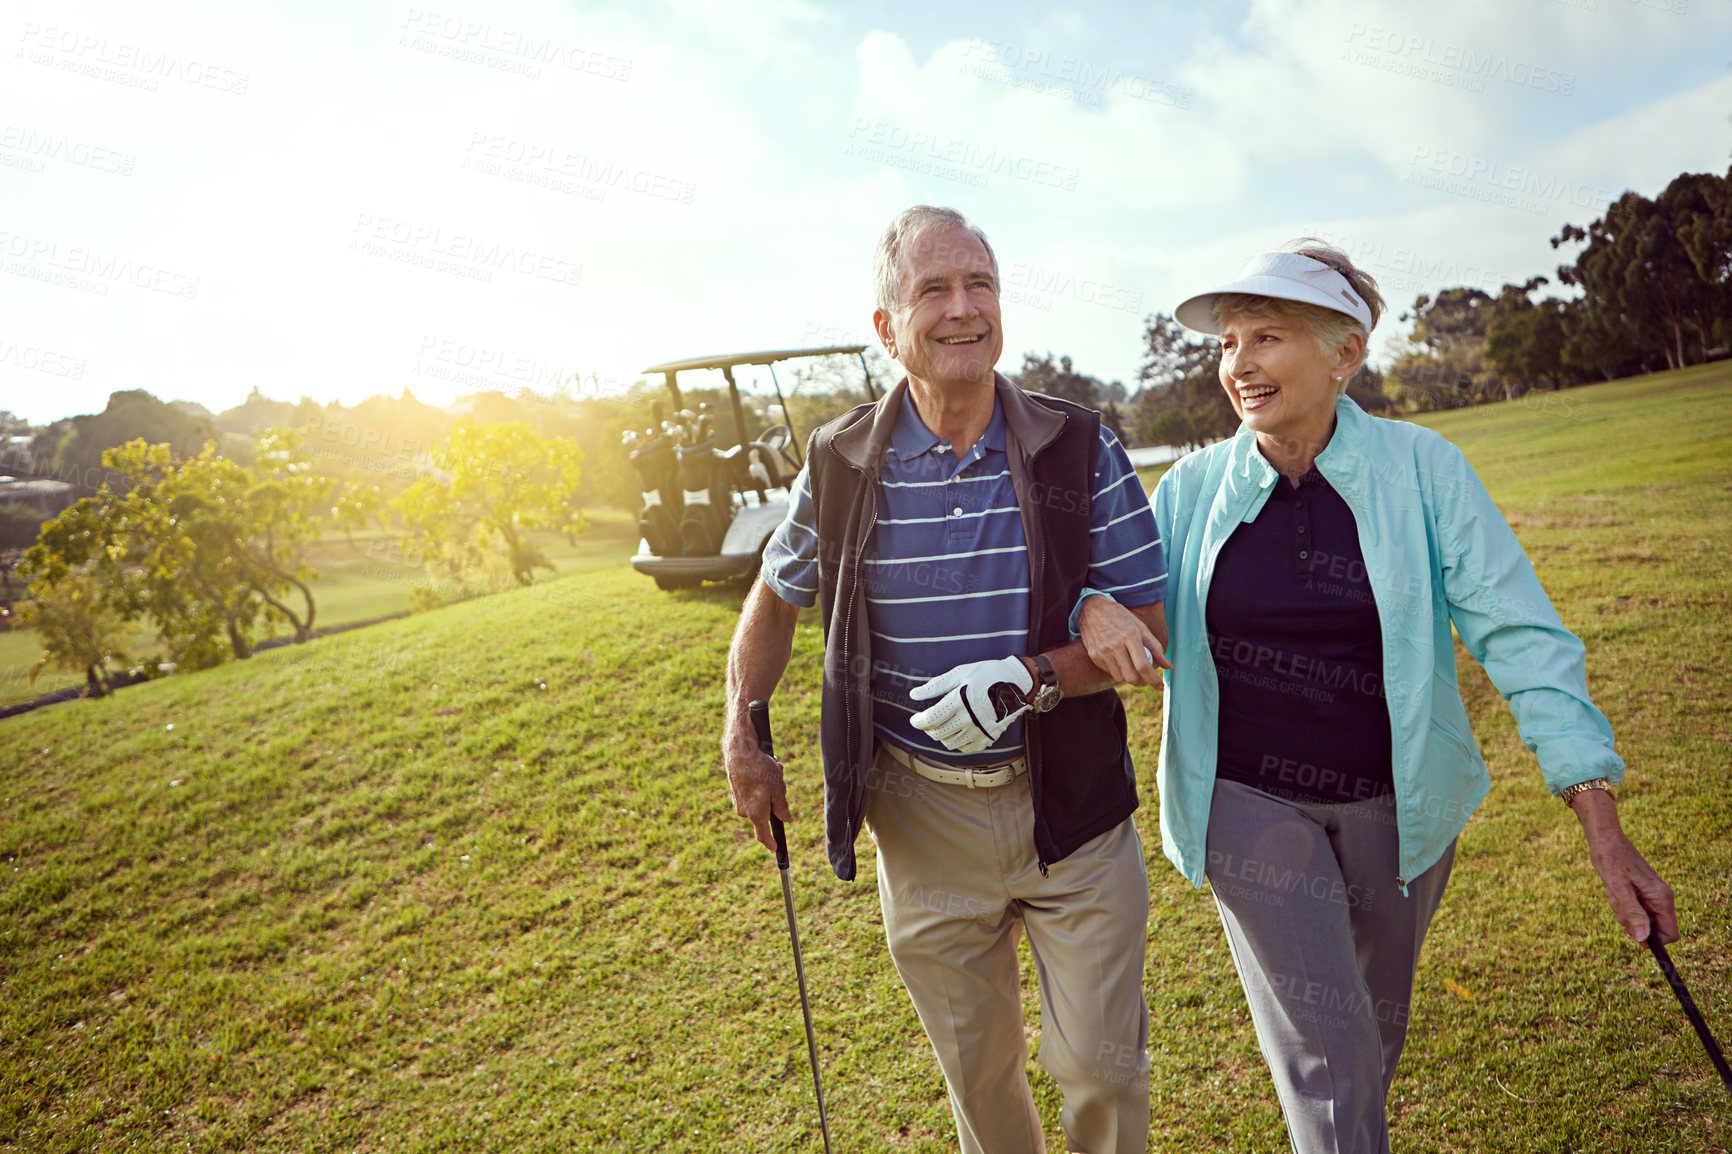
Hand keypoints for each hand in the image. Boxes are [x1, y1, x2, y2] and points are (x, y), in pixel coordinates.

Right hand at [722, 723, 789, 852]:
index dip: (770, 843)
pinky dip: (761, 783)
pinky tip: (765, 767)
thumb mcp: (778, 789)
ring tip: (774, 769)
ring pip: (761, 799)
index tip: (776, 848)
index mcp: (756, 814)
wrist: (739, 752)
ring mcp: (738, 801)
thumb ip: (782, 807)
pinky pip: (753, 792)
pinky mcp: (735, 791)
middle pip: (766, 811)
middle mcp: (745, 811)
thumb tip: (786, 819)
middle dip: (776, 798)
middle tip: (781, 782)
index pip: (763, 835)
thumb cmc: (760, 770)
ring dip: (770, 787)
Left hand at [908, 656, 1032, 753]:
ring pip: (950, 743)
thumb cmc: (987, 674)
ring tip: (943, 725)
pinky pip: (966, 749)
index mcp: (960, 701)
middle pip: (938, 734)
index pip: (931, 719)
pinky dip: (958, 743)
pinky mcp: (989, 737)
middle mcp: (969, 719)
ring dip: (941, 736)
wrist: (1017, 682)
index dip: (918, 722)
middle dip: (928, 728)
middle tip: (928, 721)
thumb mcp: (959, 673)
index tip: (915, 719)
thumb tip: (914, 695)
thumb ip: (935, 686)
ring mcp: (980, 730)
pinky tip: (958, 731)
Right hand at [1078, 595, 1170, 686]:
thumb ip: (1155, 648)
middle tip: (1147, 680)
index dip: (1153, 679)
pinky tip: (1122, 663)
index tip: (1161, 686)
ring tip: (1134, 670)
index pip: (1142, 665)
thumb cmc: (1121, 618)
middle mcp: (1115, 645)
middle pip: (1131, 677)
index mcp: (1130, 636)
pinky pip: (1110, 672)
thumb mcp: (1141, 628)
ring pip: (1120, 678)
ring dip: (1131, 679)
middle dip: (1143, 683)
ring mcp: (1103, 652)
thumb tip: (1168, 666)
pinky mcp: (1095, 656)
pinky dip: (1119, 672)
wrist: (1093, 610)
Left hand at [1572, 789, 1678, 943]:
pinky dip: (1620, 902)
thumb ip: (1632, 912)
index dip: (1652, 939)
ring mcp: (1652, 894)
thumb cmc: (1610, 858)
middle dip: (1632, 922)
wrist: (1604, 837)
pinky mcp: (1642, 891)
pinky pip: (1633, 908)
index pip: (1670, 935)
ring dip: (1623, 910)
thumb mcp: (1618, 887)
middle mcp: (1662, 897)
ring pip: (1640, 919)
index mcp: (1662, 898)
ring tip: (1614, 889)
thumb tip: (1643, 939)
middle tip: (1617, 900)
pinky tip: (1613, 887)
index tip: (1630, 928)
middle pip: (1652, 928)